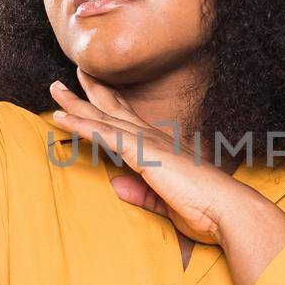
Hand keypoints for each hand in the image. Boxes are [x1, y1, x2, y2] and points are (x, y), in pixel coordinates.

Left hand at [48, 69, 252, 244]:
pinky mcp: (143, 155)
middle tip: (70, 75)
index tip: (94, 89)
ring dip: (77, 103)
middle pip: (114, 111)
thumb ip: (141, 193)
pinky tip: (61, 117)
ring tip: (55, 88)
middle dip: (91, 92)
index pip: (130, 121)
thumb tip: (116, 185)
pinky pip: (105, 135)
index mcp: (162, 149)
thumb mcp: (166, 203)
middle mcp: (155, 140)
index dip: (110, 103)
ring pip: (104, 118)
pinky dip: (81, 124)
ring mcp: (149, 144)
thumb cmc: (206, 210)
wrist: (228, 210)